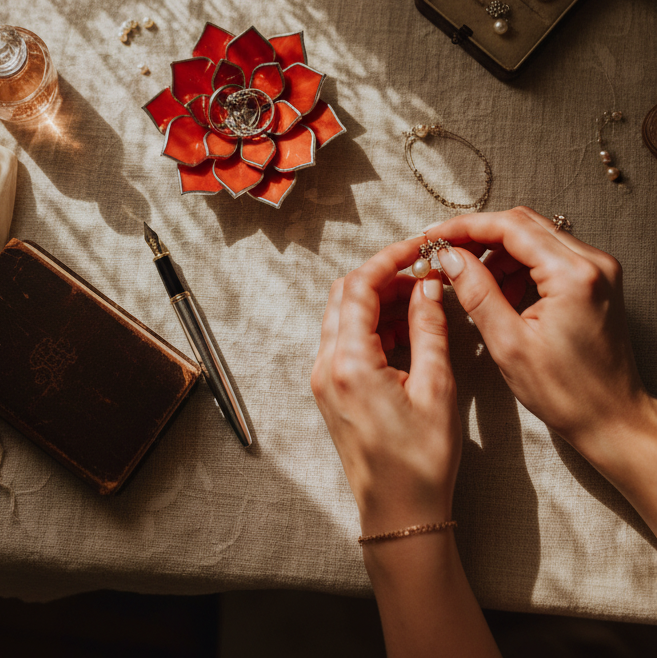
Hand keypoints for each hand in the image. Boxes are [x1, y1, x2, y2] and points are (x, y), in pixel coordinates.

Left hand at [311, 238, 460, 535]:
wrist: (400, 514)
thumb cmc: (421, 461)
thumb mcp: (435, 388)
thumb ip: (429, 329)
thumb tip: (428, 285)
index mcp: (349, 363)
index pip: (359, 287)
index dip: (388, 259)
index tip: (417, 247)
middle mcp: (326, 366)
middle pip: (345, 295)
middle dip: (384, 276)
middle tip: (422, 269)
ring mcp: (324, 378)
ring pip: (344, 316)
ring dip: (379, 299)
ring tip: (422, 296)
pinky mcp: (331, 390)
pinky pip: (346, 340)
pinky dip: (373, 324)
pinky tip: (407, 325)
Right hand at [433, 207, 649, 464]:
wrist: (613, 420)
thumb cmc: (568, 394)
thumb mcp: (509, 344)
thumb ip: (476, 292)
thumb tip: (450, 258)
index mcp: (573, 275)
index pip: (510, 226)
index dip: (467, 227)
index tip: (436, 235)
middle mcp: (592, 262)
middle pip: (524, 223)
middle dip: (480, 235)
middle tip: (447, 252)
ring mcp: (598, 269)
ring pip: (536, 236)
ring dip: (499, 252)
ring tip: (472, 279)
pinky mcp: (597, 280)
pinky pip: (550, 254)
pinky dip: (521, 265)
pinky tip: (502, 290)